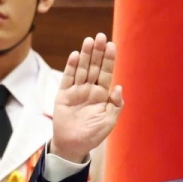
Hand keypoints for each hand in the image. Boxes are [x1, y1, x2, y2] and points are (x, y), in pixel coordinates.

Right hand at [51, 33, 123, 161]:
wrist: (73, 145)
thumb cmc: (93, 135)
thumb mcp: (108, 121)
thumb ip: (115, 105)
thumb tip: (118, 87)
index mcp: (102, 95)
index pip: (107, 73)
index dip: (109, 59)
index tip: (112, 45)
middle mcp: (90, 89)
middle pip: (95, 67)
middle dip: (98, 52)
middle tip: (101, 36)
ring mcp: (77, 90)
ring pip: (82, 69)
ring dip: (86, 55)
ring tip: (89, 41)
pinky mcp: (64, 95)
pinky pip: (68, 78)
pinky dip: (72, 67)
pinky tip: (76, 55)